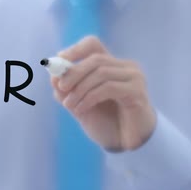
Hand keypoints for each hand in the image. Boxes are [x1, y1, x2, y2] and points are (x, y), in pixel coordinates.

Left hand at [51, 36, 156, 150]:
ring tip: (70, 105)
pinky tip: (81, 109)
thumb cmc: (107, 123)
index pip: (93, 45)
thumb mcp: (81, 105)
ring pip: (101, 73)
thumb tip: (53, 75)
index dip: (74, 50)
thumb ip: (68, 90)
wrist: (127, 144)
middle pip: (96, 59)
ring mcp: (134, 78)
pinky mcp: (137, 92)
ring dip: (80, 89)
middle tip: (60, 88)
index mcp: (112, 66)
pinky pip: (108, 88)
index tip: (58, 61)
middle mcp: (126, 67)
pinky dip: (89, 97)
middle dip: (74, 73)